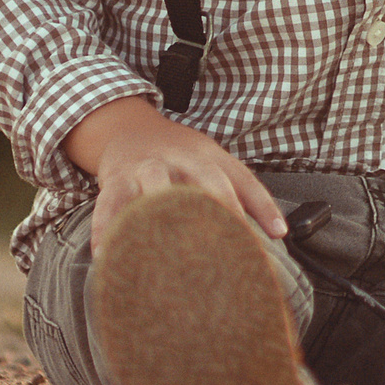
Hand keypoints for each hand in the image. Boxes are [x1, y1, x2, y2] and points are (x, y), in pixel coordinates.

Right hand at [63, 95, 283, 254]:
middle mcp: (181, 159)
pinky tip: (107, 255)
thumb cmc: (179, 156)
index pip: (243, 179)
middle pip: (207, 178)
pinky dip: (106, 230)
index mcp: (210, 157)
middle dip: (222, 206)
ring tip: (168, 249)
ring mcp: (147, 167)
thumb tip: (279, 234)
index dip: (263, 205)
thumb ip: (242, 193)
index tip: (278, 234)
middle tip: (231, 243)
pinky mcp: (116, 180)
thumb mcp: (212, 163)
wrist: (128, 129)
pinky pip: (110, 206)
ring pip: (157, 186)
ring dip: (164, 213)